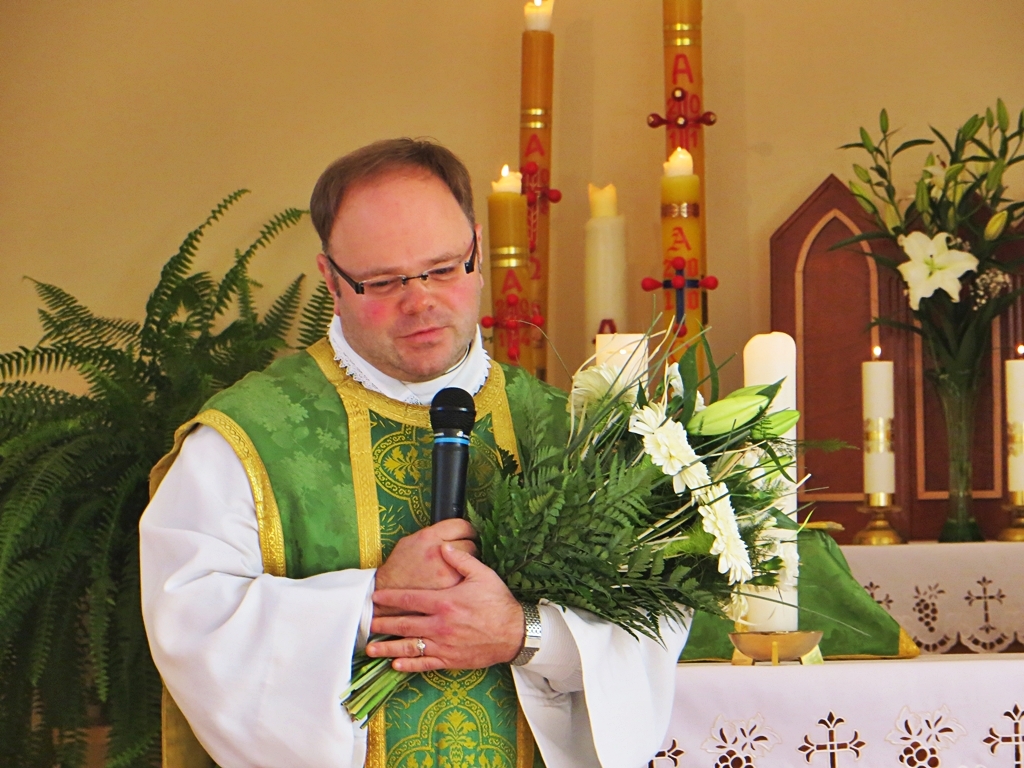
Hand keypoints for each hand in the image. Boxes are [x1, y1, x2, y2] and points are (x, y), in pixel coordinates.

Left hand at [367, 544, 523, 672]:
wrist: (514, 633)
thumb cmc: (498, 603)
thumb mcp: (483, 575)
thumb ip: (461, 560)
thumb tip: (444, 547)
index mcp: (445, 603)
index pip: (410, 600)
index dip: (390, 598)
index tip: (376, 597)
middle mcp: (440, 625)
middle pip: (404, 625)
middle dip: (384, 624)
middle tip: (367, 624)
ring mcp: (444, 644)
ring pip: (410, 648)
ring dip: (389, 649)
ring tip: (371, 650)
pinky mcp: (450, 659)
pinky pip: (425, 664)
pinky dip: (409, 665)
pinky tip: (396, 666)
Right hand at [373, 518, 477, 615]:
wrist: (389, 591)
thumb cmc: (399, 567)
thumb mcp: (410, 541)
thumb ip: (432, 535)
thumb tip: (450, 533)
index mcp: (429, 536)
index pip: (461, 526)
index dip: (467, 530)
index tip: (469, 534)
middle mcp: (439, 551)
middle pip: (470, 544)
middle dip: (469, 548)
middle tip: (466, 553)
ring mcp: (446, 571)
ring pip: (471, 564)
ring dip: (468, 565)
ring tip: (460, 567)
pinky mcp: (450, 588)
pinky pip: (466, 580)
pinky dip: (464, 579)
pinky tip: (458, 581)